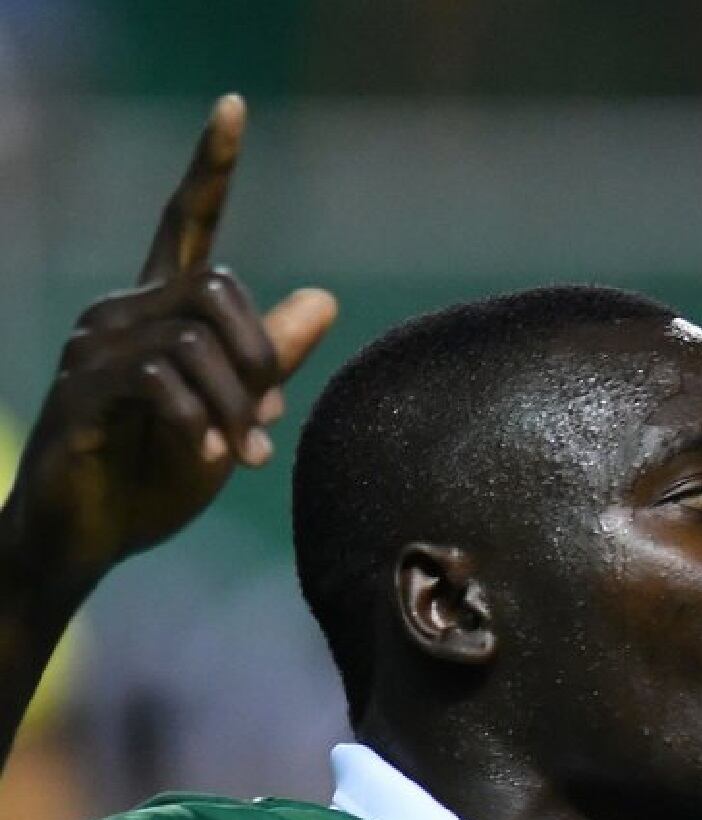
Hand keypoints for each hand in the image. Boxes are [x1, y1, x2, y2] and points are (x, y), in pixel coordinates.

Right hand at [6, 94, 336, 583]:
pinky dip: (199, 424)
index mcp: (160, 310)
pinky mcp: (81, 393)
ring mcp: (94, 349)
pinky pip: (159, 381)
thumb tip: (325, 297)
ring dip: (235, 404)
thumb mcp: (236, 416)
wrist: (87, 537)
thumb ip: (272, 361)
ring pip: (196, 341)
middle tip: (267, 419)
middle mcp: (122, 313)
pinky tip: (209, 459)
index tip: (233, 106)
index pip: (187, 223)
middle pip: (219, 288)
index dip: (211, 166)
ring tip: (240, 455)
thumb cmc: (158, 474)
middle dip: (259, 353)